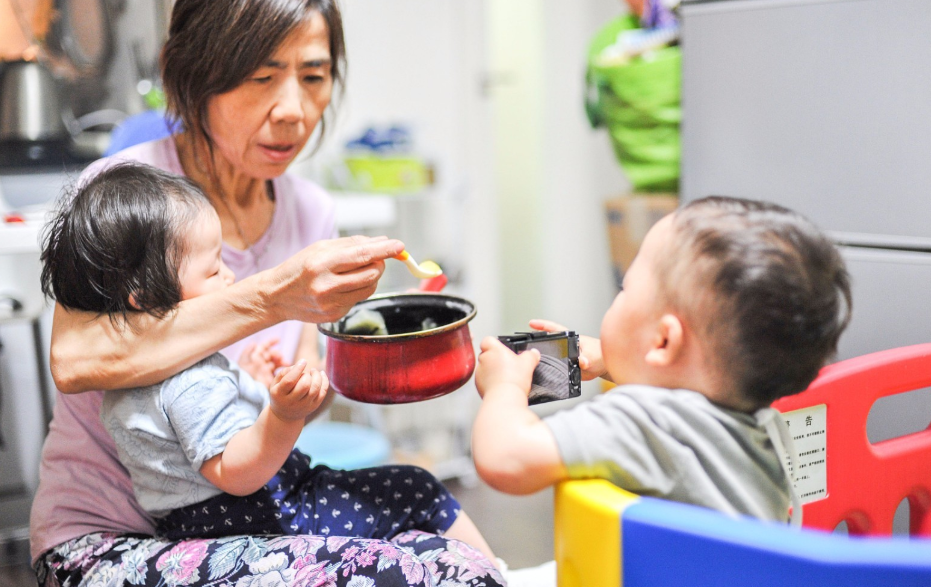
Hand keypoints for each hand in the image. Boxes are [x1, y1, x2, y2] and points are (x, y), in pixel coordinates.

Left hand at [238, 338, 285, 387]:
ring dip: (282, 362)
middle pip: (272, 355)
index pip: (264, 347)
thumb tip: (254, 343)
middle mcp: (261, 363)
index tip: (278, 340)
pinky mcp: (270, 379)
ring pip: (276, 363)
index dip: (271, 342)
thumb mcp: (243, 362)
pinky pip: (278, 372)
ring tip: (286, 364)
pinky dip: (283, 370)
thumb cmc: (244, 375)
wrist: (246, 389)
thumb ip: (247, 351)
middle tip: (281, 358)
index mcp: (255, 357)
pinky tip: (286, 370)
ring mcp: (266, 371)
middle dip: (278, 354)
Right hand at [268, 235, 404, 323]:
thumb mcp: (320, 248)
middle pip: (371, 273)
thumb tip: (382, 242)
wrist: (276, 297)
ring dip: (371, 276)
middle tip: (375, 257)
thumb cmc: (299, 267)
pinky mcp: (334, 316)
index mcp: (321, 264)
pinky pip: (358, 299)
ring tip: (356, 271)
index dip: (384, 250)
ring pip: (369, 288)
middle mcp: (326, 286)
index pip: (361, 256)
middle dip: (379, 263)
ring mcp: (331, 304)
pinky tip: (341, 286)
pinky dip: (357, 290)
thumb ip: (352, 244)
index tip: (400, 245)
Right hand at [268, 360, 328, 421]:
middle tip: (305, 373)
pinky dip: (325, 381)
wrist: (285, 415)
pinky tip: (321, 374)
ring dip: (317, 376)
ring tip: (313, 371)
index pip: (290, 381)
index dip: (298, 369)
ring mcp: (304, 405)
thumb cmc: (280, 394)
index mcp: (279, 394)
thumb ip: (284, 372)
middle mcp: (291, 402)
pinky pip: (323, 392)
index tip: (303, 361)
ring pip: (315, 389)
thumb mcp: (275, 383)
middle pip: (304, 385)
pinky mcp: (314, 406)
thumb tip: (298, 365)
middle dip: (307, 375)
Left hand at [474, 337, 539, 397]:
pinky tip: (500, 386)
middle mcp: (484, 359)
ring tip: (505, 377)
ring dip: (492, 371)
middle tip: (507, 365)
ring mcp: (479, 372)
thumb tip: (533, 353)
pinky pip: (483, 380)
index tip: (502, 348)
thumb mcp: (528, 363)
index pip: (488, 340)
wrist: (504, 398)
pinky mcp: (478, 385)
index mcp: (494, 349)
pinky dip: (490, 382)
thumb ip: (531, 355)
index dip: (494, 344)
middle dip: (495, 359)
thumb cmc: (513, 379)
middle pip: (487, 354)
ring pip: (485, 368)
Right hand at [528, 319, 609, 381]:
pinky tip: (541, 374)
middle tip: (525, 343)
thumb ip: (588, 359)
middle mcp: (566, 347)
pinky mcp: (565, 368)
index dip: (543, 326)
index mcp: (571, 339)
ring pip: (550, 356)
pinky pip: (554, 368)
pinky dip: (548, 370)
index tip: (531, 323)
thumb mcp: (594, 356)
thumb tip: (582, 362)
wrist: (603, 368)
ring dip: (541, 358)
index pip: (555, 329)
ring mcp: (564, 357)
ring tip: (529, 359)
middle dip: (536, 342)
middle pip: (548, 342)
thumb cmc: (600, 356)